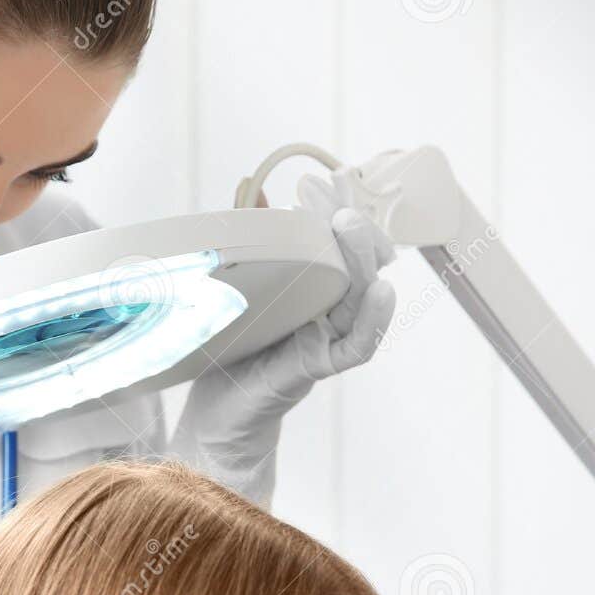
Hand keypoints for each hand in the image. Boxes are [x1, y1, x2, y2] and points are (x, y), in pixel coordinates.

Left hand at [166, 169, 397, 507]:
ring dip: (361, 259)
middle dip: (350, 226)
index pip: (333, 244)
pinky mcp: (315, 368)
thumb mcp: (235, 289)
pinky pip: (355, 346)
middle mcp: (323, 311)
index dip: (333, 211)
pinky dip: (373, 321)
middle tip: (336, 192)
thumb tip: (259, 193)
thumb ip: (254, 245)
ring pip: (359, 298)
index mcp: (307, 289)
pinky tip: (381, 291)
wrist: (213, 415)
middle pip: (355, 265)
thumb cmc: (226, 352)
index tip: (324, 179)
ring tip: (351, 224)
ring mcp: (324, 339)